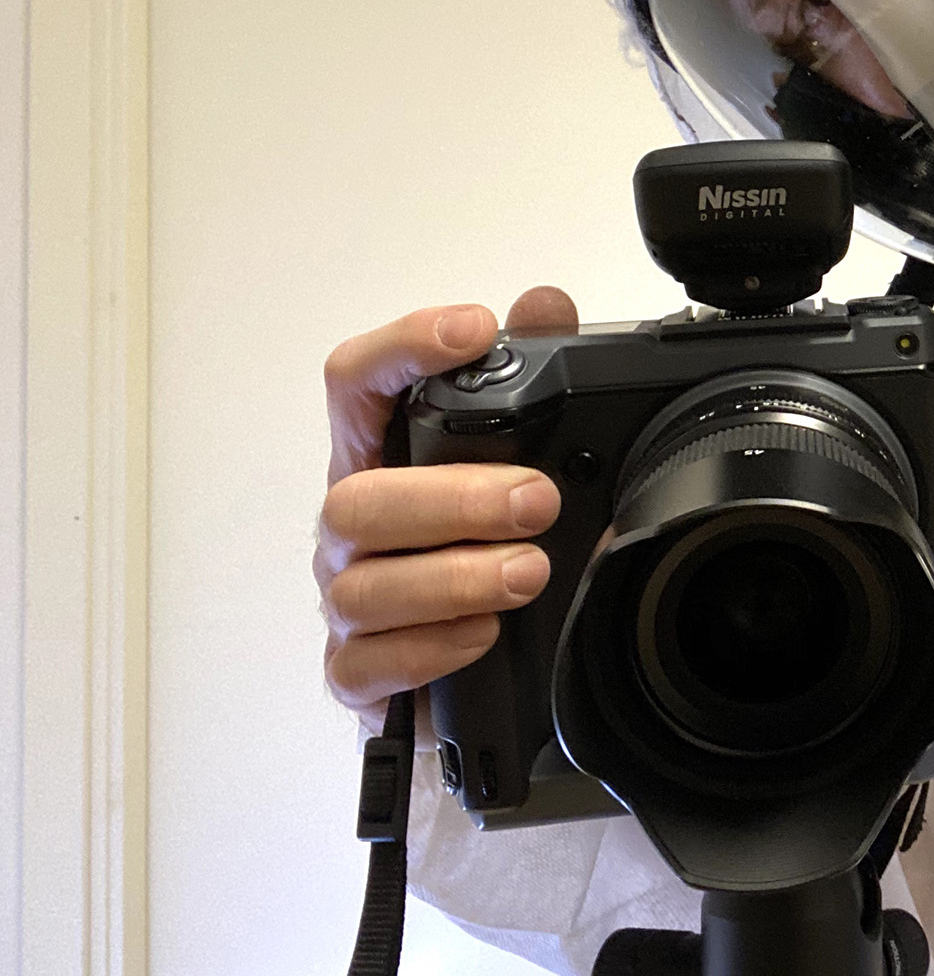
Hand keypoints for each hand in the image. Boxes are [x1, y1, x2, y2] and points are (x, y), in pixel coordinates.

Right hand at [316, 286, 578, 731]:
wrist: (477, 658)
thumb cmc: (482, 537)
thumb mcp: (518, 450)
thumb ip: (529, 370)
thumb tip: (545, 305)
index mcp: (380, 453)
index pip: (356, 380)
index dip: (402, 347)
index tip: (472, 329)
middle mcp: (352, 522)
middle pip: (360, 498)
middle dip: (455, 497)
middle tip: (538, 499)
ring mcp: (347, 598)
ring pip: (366, 587)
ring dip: (455, 579)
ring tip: (529, 573)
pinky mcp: (356, 671)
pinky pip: (367, 665)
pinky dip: (429, 651)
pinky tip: (484, 637)